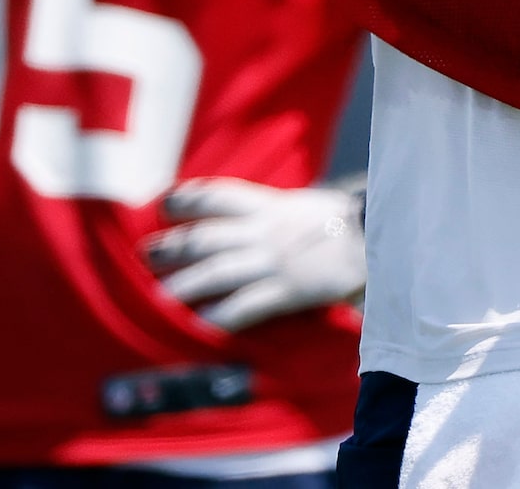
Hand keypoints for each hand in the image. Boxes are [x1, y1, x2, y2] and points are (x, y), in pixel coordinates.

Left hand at [146, 178, 365, 333]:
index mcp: (269, 205)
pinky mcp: (288, 290)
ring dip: (186, 284)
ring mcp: (275, 261)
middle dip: (173, 246)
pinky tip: (201, 324)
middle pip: (208, 236)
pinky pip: (248, 304)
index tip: (160, 202)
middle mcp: (265, 230)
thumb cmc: (338, 222)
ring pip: (219, 272)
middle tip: (143, 255)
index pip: (219, 195)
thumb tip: (236, 215)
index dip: (187, 197)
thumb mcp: (301, 204)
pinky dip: (222, 315)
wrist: (375, 241)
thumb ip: (268, 209)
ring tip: (159, 297)